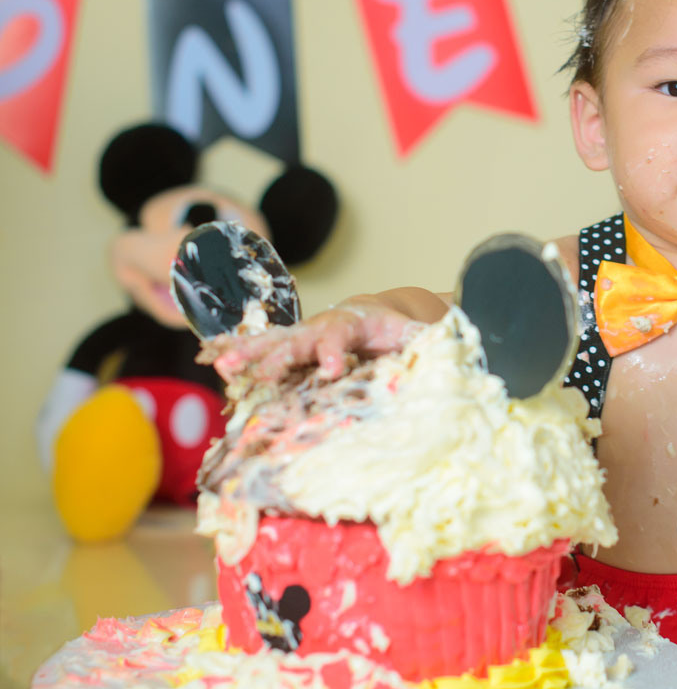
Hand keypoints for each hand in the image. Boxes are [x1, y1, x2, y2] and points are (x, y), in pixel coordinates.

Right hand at [211, 300, 420, 382]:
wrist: (381, 318)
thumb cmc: (402, 330)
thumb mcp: (418, 335)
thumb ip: (427, 341)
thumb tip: (446, 345)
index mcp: (352, 323)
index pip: (339, 333)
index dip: (332, 349)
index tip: (330, 368)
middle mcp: (322, 327)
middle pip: (295, 338)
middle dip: (273, 355)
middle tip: (253, 370)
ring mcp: (304, 339)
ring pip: (272, 344)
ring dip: (247, 355)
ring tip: (221, 365)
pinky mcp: (293, 354)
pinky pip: (264, 355)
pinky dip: (242, 360)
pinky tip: (217, 369)